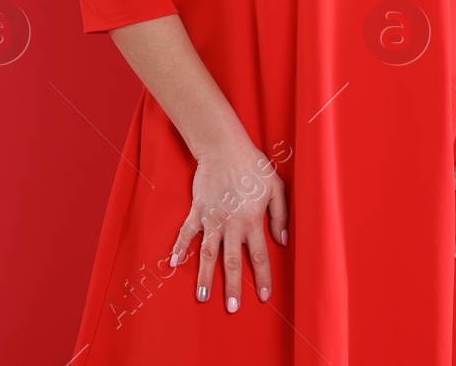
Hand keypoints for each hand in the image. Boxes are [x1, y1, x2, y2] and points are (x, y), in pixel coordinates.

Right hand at [170, 138, 287, 311]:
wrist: (224, 148)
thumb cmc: (253, 166)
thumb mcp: (276, 187)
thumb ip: (281, 215)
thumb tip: (282, 241)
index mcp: (253, 220)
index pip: (260, 256)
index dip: (263, 278)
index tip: (264, 297)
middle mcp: (232, 224)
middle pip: (233, 261)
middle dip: (233, 287)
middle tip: (232, 308)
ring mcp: (213, 218)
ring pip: (208, 253)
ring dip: (205, 276)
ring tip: (202, 297)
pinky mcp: (198, 210)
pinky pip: (187, 232)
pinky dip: (180, 247)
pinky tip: (173, 263)